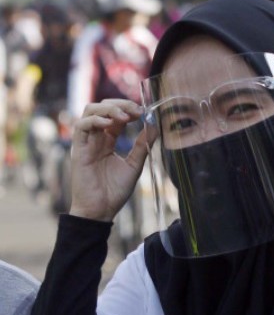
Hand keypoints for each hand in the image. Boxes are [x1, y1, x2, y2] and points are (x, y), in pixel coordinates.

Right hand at [69, 99, 148, 221]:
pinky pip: (81, 127)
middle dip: (120, 105)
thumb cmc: (115, 191)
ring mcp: (86, 142)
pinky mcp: (78, 150)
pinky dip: (95, 120)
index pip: (116, 116)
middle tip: (137, 110)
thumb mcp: (134, 165)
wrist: (101, 210)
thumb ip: (142, 146)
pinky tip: (109, 124)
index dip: (129, 110)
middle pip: (102, 108)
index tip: (144, 112)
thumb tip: (154, 126)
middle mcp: (96, 138)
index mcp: (108, 141)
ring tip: (125, 116)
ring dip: (108, 109)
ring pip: (89, 112)